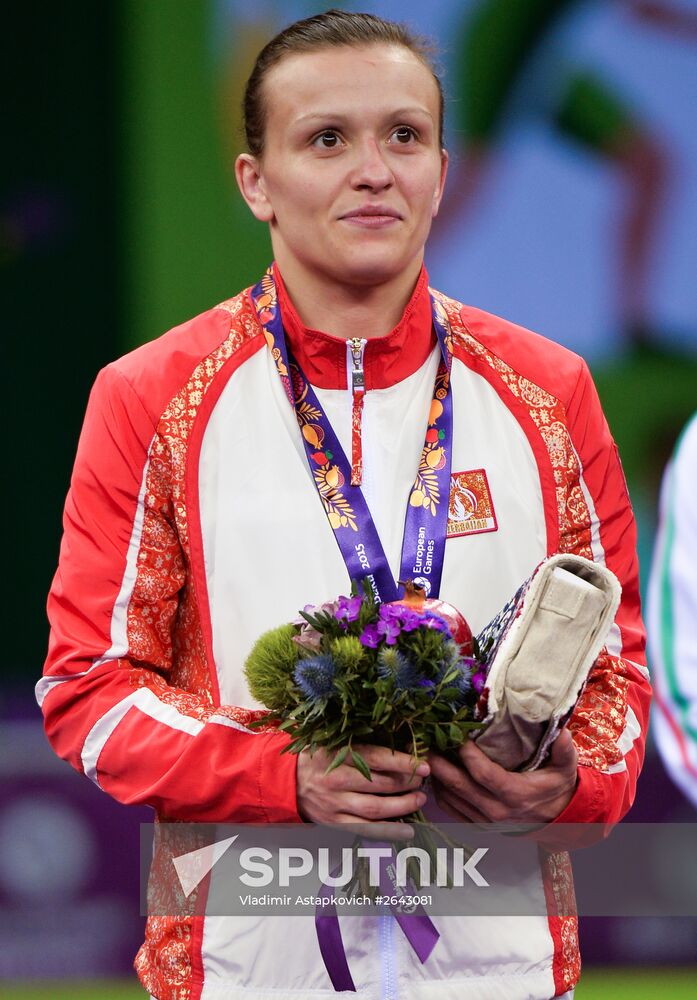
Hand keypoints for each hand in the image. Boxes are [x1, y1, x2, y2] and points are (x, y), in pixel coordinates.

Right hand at [296, 744, 428, 839]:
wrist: (287, 781)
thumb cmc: (318, 757)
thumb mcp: (334, 742)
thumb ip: (362, 745)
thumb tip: (400, 747)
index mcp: (337, 755)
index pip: (376, 758)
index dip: (403, 762)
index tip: (423, 765)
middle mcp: (336, 780)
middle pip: (380, 783)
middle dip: (407, 783)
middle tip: (421, 781)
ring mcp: (335, 804)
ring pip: (375, 808)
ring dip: (402, 806)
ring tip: (419, 800)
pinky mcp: (334, 823)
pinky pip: (365, 829)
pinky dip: (388, 831)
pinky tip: (408, 830)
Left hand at [428, 728, 577, 825]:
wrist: (558, 820)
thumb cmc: (557, 787)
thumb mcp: (565, 767)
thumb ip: (563, 749)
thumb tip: (561, 729)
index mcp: (515, 794)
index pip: (483, 774)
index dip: (467, 754)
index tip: (457, 734)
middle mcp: (496, 810)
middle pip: (458, 786)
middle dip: (439, 763)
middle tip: (427, 741)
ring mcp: (485, 820)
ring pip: (450, 799)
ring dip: (435, 777)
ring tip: (427, 754)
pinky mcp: (478, 825)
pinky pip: (451, 810)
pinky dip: (439, 793)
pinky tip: (435, 775)